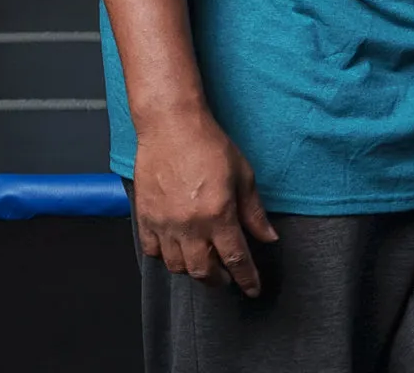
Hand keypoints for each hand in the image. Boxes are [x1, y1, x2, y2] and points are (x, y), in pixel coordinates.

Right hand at [132, 107, 277, 296]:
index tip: (253, 289)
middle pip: (204, 271)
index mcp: (218, 215)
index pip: (236, 259)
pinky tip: (176, 247)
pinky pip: (151, 251)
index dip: (247, 279)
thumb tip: (268, 237)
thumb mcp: (242, 175)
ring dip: (193, 270)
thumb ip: (254, 211)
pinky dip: (164, 256)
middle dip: (220, 280)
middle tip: (228, 277)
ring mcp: (164, 223)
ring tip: (203, 262)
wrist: (171, 125)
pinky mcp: (145, 216)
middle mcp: (190, 225)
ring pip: (177, 266)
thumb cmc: (208, 144)